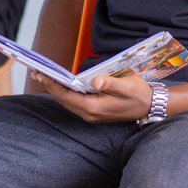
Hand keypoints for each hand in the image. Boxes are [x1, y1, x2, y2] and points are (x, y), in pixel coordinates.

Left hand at [30, 72, 153, 123]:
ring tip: (43, 76)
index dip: (52, 85)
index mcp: (95, 108)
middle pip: (63, 100)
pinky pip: (74, 103)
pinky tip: (60, 84)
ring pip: (67, 102)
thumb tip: (95, 81)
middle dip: (49, 86)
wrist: (152, 106)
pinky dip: (65, 93)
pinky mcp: (94, 113)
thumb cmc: (140, 94)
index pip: (66, 96)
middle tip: (35, 72)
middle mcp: (90, 114)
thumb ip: (110, 84)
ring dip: (55, 89)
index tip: (41, 74)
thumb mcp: (127, 86)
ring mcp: (91, 115)